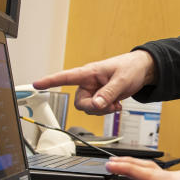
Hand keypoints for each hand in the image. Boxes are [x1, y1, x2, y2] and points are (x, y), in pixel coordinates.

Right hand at [32, 50, 155, 114]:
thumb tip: (96, 105)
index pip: (66, 77)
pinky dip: (107, 110)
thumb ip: (108, 94)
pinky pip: (97, 110)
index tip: (37, 84)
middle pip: (80, 102)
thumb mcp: (121, 81)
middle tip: (109, 105)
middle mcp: (88, 82)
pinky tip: (116, 104)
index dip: (50, 81)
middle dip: (93, 107)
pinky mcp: (100, 97)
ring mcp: (94, 91)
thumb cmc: (131, 68)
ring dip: (102, 110)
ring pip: (88, 108)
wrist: (142, 70)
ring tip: (116, 103)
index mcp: (89, 73)